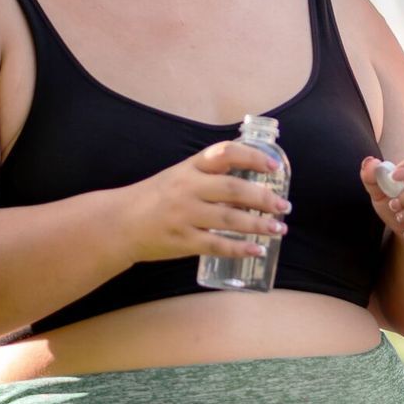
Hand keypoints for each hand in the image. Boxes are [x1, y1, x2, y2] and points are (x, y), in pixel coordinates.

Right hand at [123, 141, 289, 262]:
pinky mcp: (181, 240)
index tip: (273, 166)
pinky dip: (238, 248)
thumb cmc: (157, 197)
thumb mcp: (180, 175)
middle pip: (232, 189)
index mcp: (190, 167)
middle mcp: (187, 188)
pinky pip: (215, 245)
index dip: (252, 157)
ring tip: (279, 229)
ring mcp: (184, 215)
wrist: (119, 223)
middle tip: (284, 206)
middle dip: (263, 198)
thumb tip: (254, 180)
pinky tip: (256, 249)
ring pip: (228, 219)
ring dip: (258, 225)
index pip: (225, 154)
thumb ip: (211, 175)